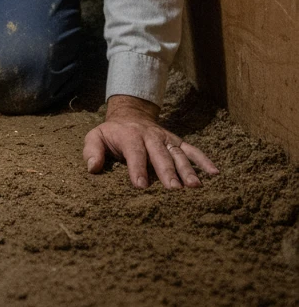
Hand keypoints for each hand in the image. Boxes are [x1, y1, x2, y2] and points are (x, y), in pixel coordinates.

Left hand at [83, 94, 219, 190]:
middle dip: (167, 172)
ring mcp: (166, 139)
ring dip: (187, 170)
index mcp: (130, 136)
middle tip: (174, 191)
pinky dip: (204, 161)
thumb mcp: (96, 137)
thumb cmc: (112, 133)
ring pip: (178, 154)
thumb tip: (93, 167)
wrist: (130, 114)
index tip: (141, 186)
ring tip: (195, 187)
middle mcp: (151, 137)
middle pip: (160, 154)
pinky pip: (193, 150)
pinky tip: (215, 174)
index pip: (134, 152)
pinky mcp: (177, 142)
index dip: (137, 168)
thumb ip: (92, 150)